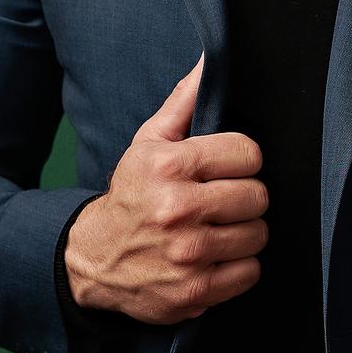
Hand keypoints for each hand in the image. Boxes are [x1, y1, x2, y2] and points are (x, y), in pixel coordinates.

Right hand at [64, 53, 268, 325]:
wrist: (93, 259)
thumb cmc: (131, 195)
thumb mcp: (148, 144)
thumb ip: (183, 103)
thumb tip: (210, 61)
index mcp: (169, 166)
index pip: (248, 153)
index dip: (241, 160)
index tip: (226, 169)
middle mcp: (178, 209)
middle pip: (257, 195)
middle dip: (244, 197)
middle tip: (221, 202)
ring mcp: (188, 254)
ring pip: (258, 234)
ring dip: (243, 233)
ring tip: (217, 229)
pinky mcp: (195, 291)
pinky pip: (250, 271)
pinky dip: (238, 266)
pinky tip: (214, 257)